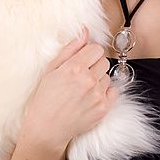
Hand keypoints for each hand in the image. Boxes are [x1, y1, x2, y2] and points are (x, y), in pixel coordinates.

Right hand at [22, 26, 119, 149]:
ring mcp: (97, 95)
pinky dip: (104, 93)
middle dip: (94, 66)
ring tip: (82, 90)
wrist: (47, 128)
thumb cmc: (45, 98)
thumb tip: (85, 31)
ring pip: (107, 77)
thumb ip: (70, 49)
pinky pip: (113, 91)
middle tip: (80, 76)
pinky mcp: (103, 108)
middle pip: (104, 61)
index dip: (89, 53)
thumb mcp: (51, 69)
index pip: (96, 49)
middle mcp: (88, 80)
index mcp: (74, 68)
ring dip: (98, 80)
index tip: (82, 61)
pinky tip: (90, 98)